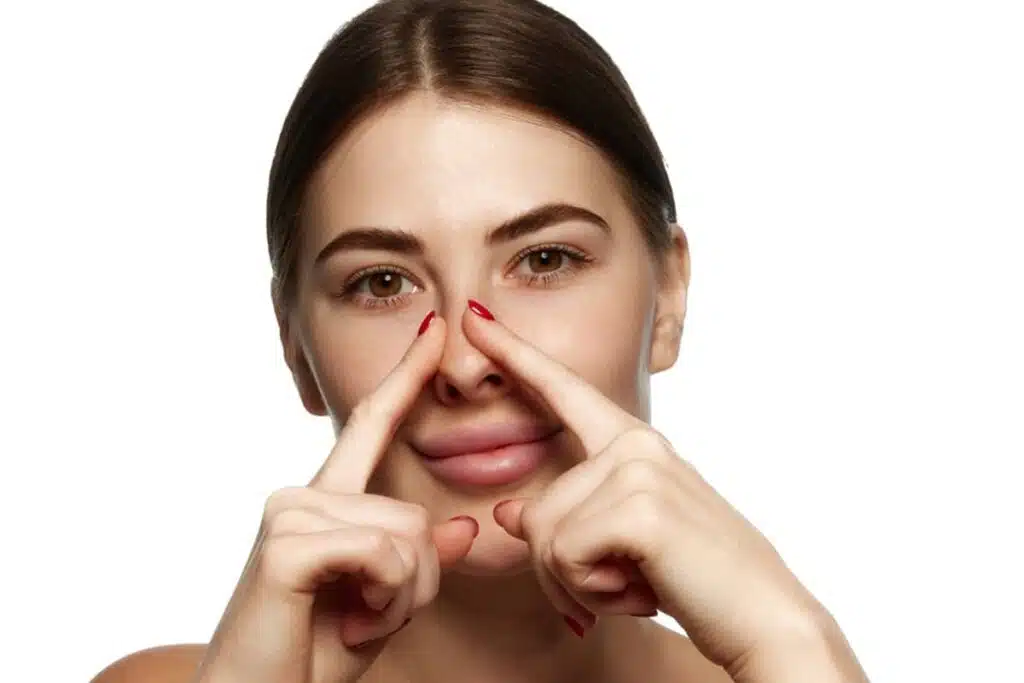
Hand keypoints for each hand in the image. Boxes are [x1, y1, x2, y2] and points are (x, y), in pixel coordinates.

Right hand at [195, 316, 478, 682]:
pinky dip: (384, 599)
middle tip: (371, 615)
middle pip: (415, 515)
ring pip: (406, 536)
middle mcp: (304, 494)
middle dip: (417, 581)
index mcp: (327, 502)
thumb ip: (418, 562)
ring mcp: (291, 511)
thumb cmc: (314, 652)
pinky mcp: (286, 540)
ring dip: (400, 597)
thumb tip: (462, 527)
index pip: (372, 425)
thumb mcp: (384, 603)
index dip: (406, 376)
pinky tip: (349, 621)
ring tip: (355, 620)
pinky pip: (382, 554)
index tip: (434, 331)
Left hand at [462, 302, 851, 676]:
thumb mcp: (622, 543)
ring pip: (543, 538)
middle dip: (562, 570)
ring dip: (580, 586)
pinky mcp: (638, 506)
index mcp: (633, 443)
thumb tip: (509, 512)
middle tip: (624, 582)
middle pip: (536, 512)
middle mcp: (634, 443)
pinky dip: (592, 593)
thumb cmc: (699, 581)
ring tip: (639, 583)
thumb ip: (568, 518)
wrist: (767, 621)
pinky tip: (642, 590)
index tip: (473, 314)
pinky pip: (563, 557)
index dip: (513, 353)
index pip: (562, 390)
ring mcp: (638, 467)